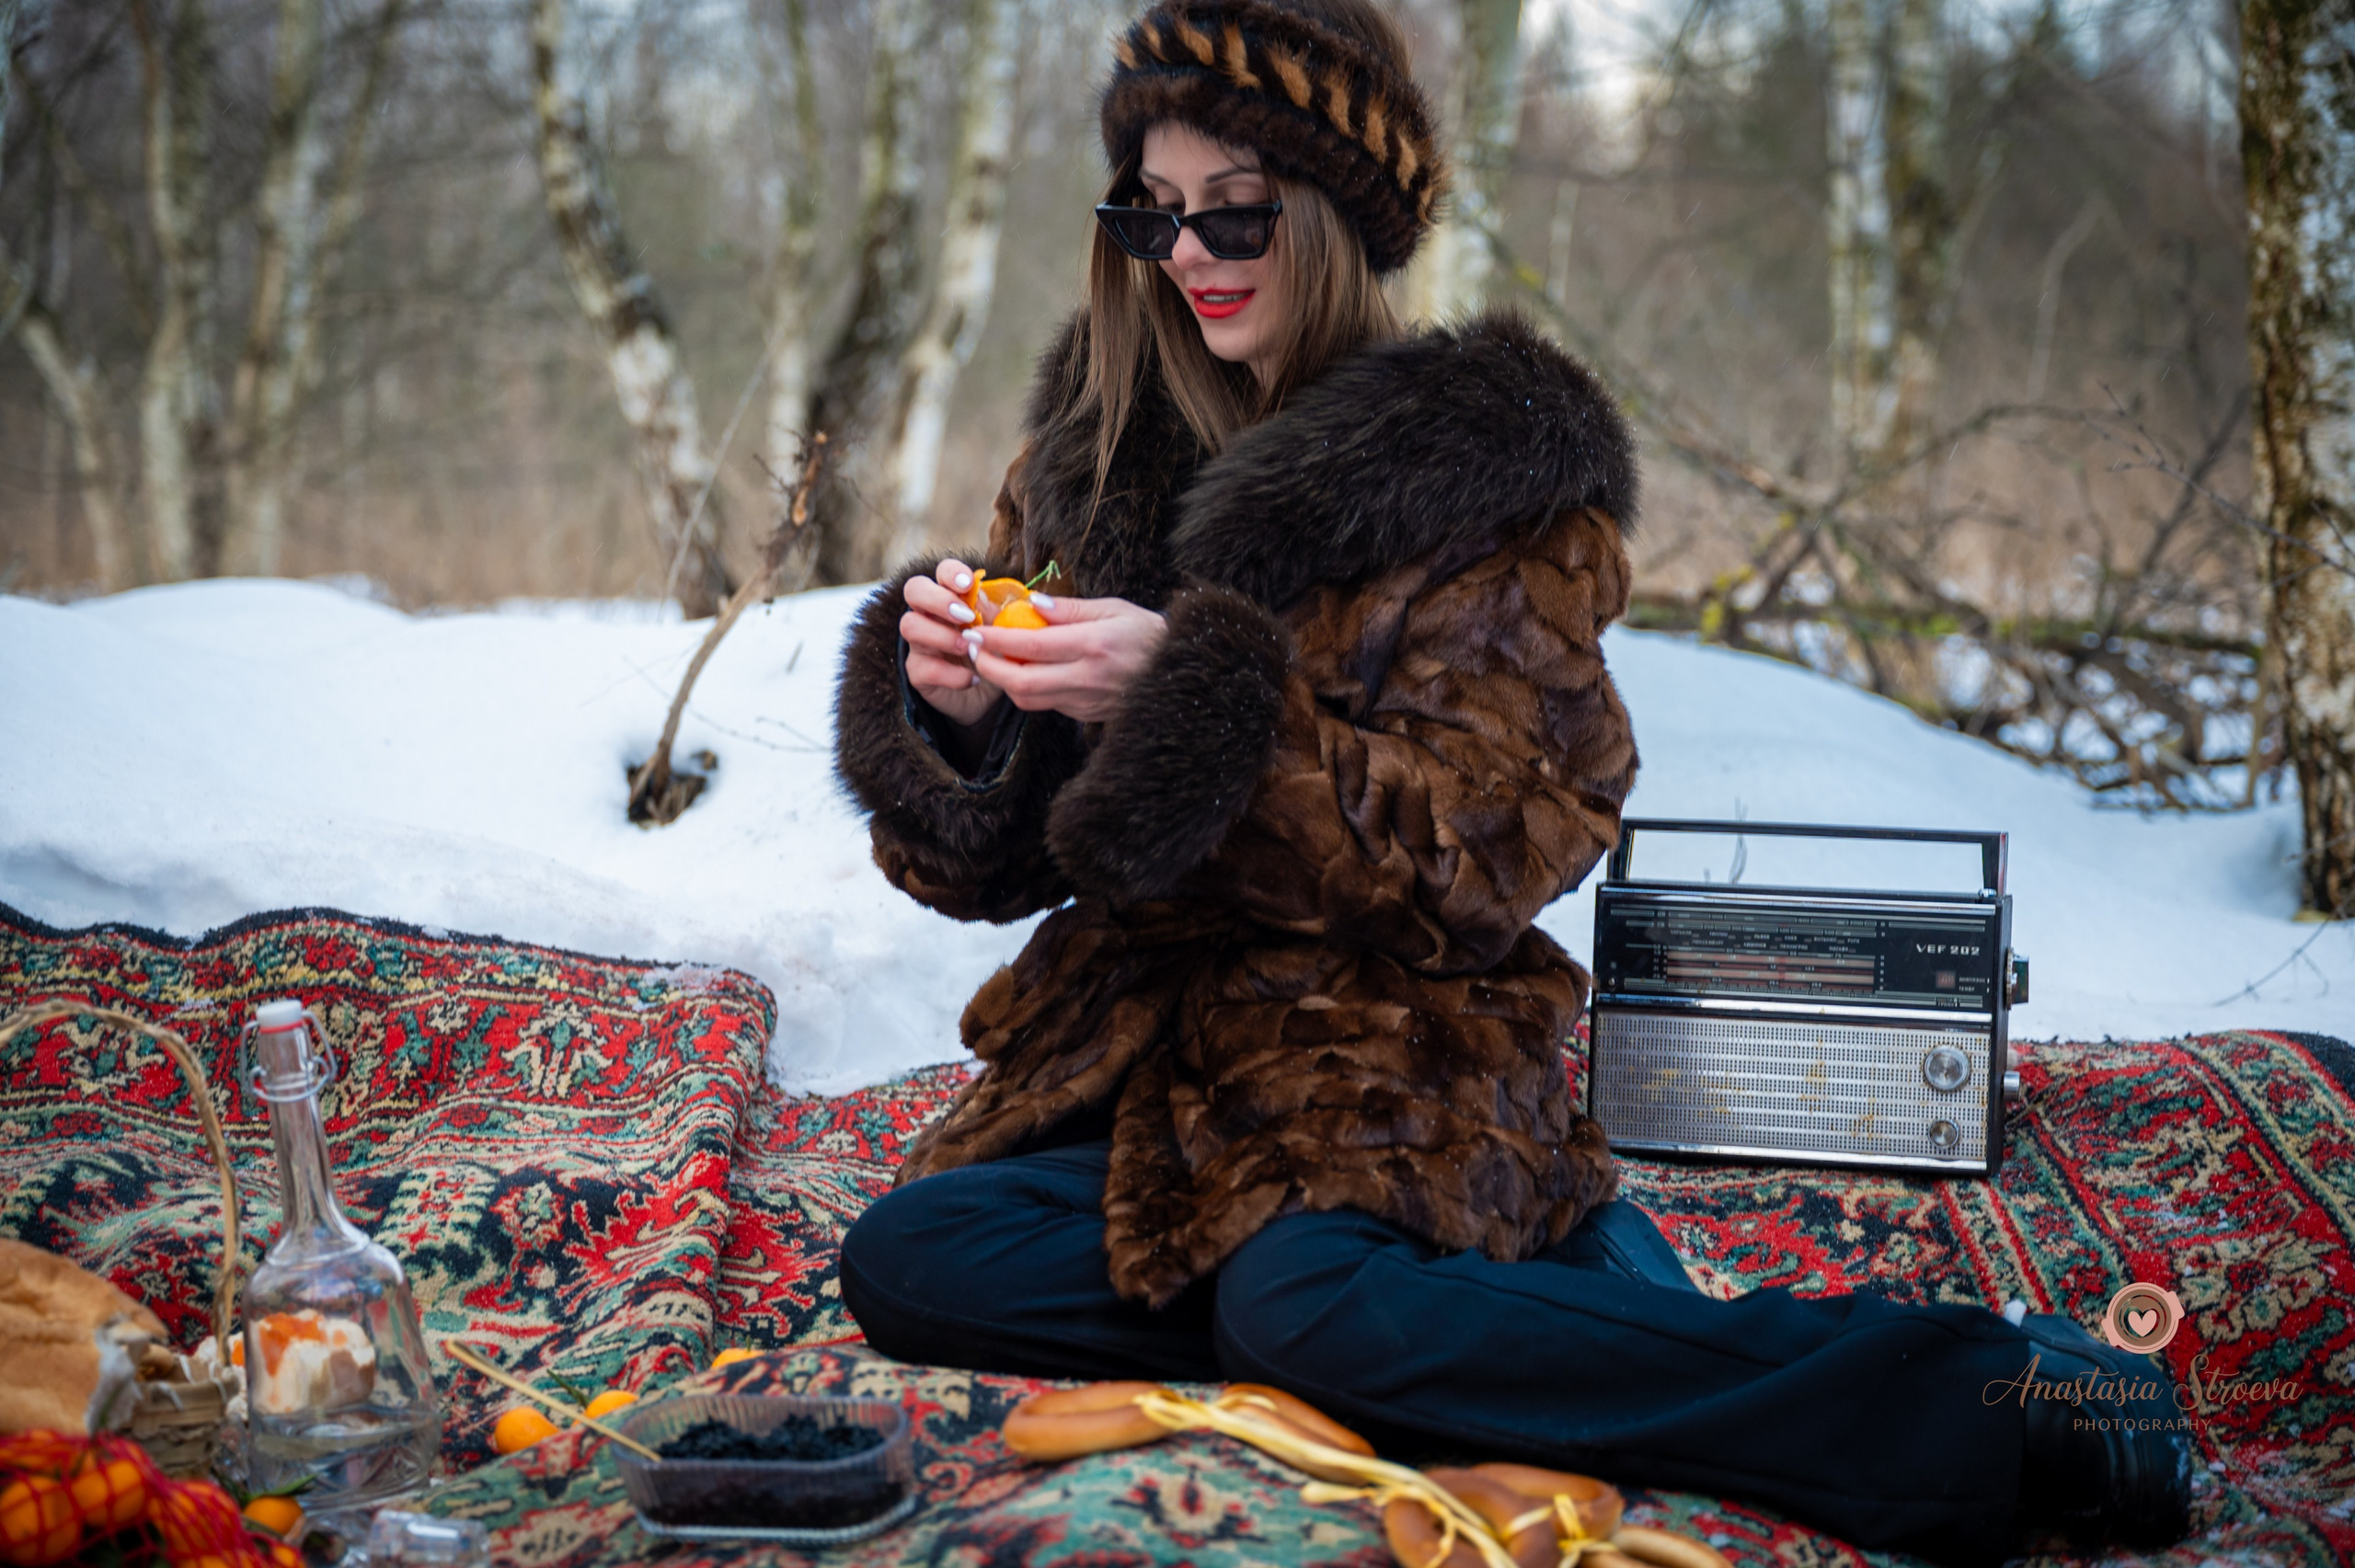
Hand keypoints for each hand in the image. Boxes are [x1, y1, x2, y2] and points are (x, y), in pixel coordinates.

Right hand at [901, 559, 1002, 729]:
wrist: (987, 694)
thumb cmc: (991, 652)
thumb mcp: (997, 630)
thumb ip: (990, 611)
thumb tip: (981, 596)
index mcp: (951, 597)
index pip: (942, 572)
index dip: (951, 572)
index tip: (968, 584)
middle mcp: (929, 614)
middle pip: (914, 589)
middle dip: (938, 599)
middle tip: (965, 617)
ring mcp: (919, 642)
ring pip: (909, 625)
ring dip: (942, 636)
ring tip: (968, 648)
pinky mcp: (917, 671)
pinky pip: (925, 668)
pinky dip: (952, 675)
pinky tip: (973, 679)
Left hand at [963, 591, 1167, 724]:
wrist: (1181, 671)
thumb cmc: (1147, 633)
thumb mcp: (1113, 609)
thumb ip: (1069, 608)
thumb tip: (1031, 603)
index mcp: (1093, 645)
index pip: (1031, 646)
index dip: (996, 640)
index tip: (975, 629)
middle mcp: (1087, 678)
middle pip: (1021, 683)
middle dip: (988, 668)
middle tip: (971, 649)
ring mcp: (1086, 701)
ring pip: (1029, 700)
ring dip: (1003, 681)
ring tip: (991, 658)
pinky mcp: (1086, 714)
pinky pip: (1046, 704)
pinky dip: (1027, 689)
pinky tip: (1021, 671)